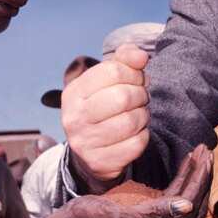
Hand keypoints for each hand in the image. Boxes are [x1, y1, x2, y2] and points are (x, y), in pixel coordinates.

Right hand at [47, 144, 212, 217]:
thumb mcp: (120, 214)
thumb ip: (153, 211)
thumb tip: (186, 205)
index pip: (188, 205)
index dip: (199, 180)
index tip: (204, 157)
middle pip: (191, 203)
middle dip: (201, 176)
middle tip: (206, 151)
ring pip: (183, 199)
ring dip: (193, 176)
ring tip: (200, 153)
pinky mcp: (146, 215)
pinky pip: (171, 197)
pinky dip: (180, 180)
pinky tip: (184, 166)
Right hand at [62, 44, 150, 184]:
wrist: (89, 154)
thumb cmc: (102, 109)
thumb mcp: (105, 82)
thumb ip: (123, 61)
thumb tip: (141, 56)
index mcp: (74, 92)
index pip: (113, 71)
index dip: (133, 73)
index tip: (136, 80)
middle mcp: (74, 117)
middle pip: (123, 97)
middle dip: (140, 95)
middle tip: (140, 99)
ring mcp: (85, 142)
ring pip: (132, 121)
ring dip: (143, 116)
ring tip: (137, 115)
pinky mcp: (100, 162)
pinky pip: (137, 143)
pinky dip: (143, 136)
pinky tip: (135, 133)